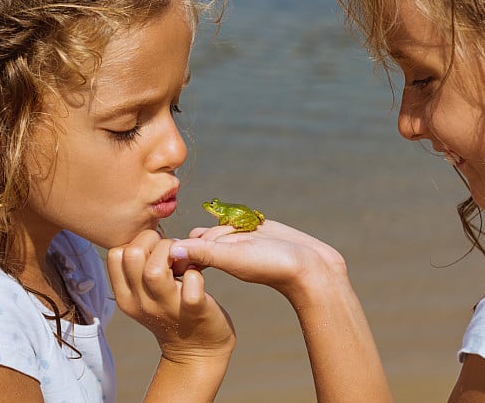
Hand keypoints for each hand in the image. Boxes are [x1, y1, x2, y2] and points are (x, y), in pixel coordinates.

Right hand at [107, 229, 234, 362]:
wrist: (197, 352)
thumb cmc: (171, 311)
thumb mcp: (145, 294)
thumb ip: (139, 269)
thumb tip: (148, 234)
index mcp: (126, 296)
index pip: (116, 253)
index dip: (138, 241)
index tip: (155, 250)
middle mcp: (141, 303)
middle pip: (131, 254)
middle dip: (155, 241)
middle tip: (171, 253)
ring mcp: (166, 307)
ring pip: (154, 269)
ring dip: (174, 254)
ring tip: (183, 261)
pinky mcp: (194, 310)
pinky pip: (191, 282)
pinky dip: (196, 273)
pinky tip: (197, 276)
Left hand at [169, 220, 347, 302]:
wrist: (311, 268)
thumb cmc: (272, 266)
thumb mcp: (236, 259)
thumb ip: (206, 253)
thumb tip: (173, 250)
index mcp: (215, 258)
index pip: (188, 245)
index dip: (186, 242)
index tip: (199, 242)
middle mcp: (225, 249)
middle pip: (206, 229)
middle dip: (216, 227)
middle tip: (239, 237)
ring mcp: (242, 239)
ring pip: (223, 221)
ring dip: (230, 219)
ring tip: (249, 230)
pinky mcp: (257, 230)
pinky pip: (240, 218)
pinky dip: (240, 217)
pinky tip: (252, 221)